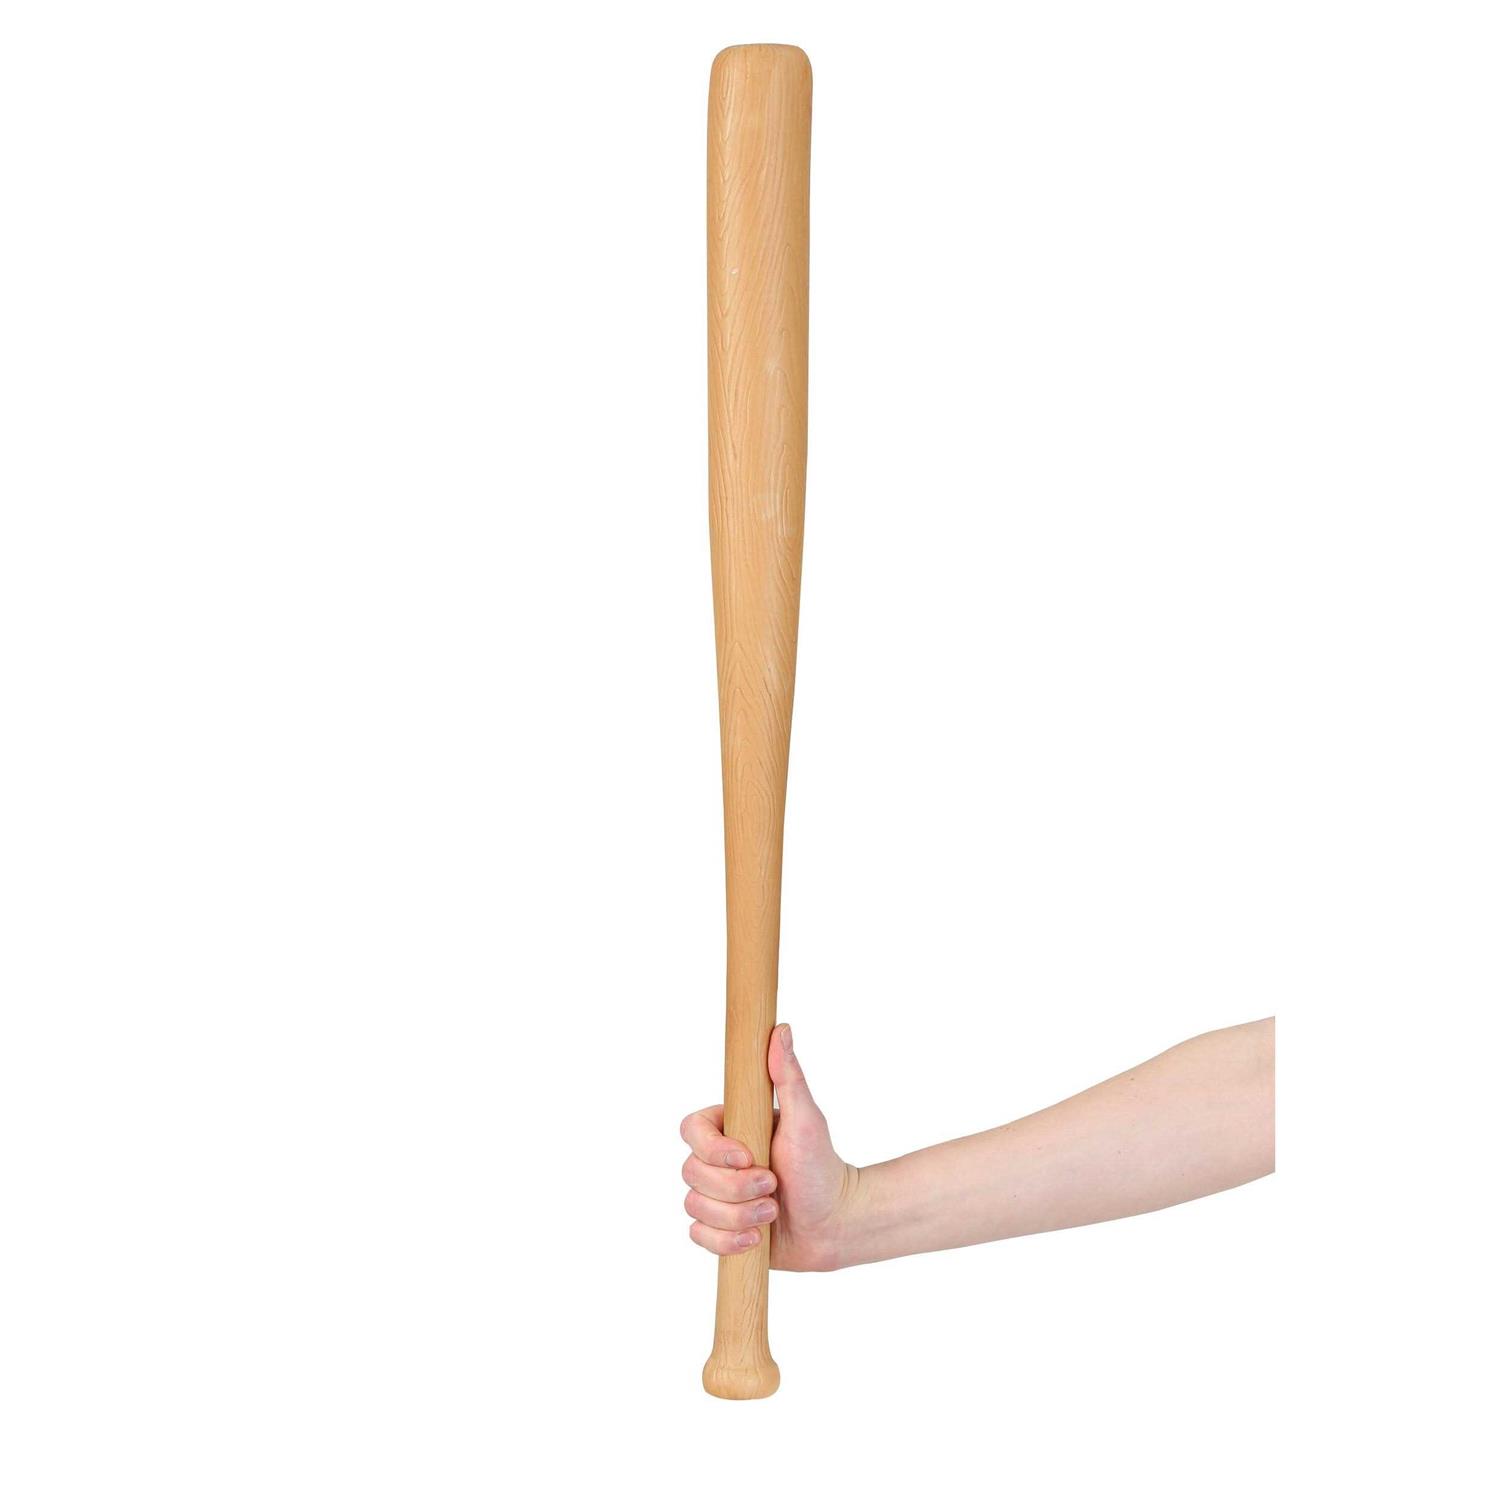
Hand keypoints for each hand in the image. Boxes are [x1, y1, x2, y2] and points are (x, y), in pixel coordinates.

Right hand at [680, 1024, 858, 1271]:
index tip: (748, 1156)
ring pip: (694, 1206)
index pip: (691, 1130)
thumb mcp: (807, 1119)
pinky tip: (756, 1238)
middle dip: (735, 1188)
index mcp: (730, 1128)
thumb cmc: (823, 1166)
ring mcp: (716, 1196)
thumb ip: (789, 1076)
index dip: (713, 1148)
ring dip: (737, 1215)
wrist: (835, 1221)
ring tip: (772, 1212)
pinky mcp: (719, 1229)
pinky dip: (727, 1242)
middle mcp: (717, 1161)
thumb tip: (780, 1028)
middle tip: (773, 1186)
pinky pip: (698, 1237)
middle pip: (691, 1172)